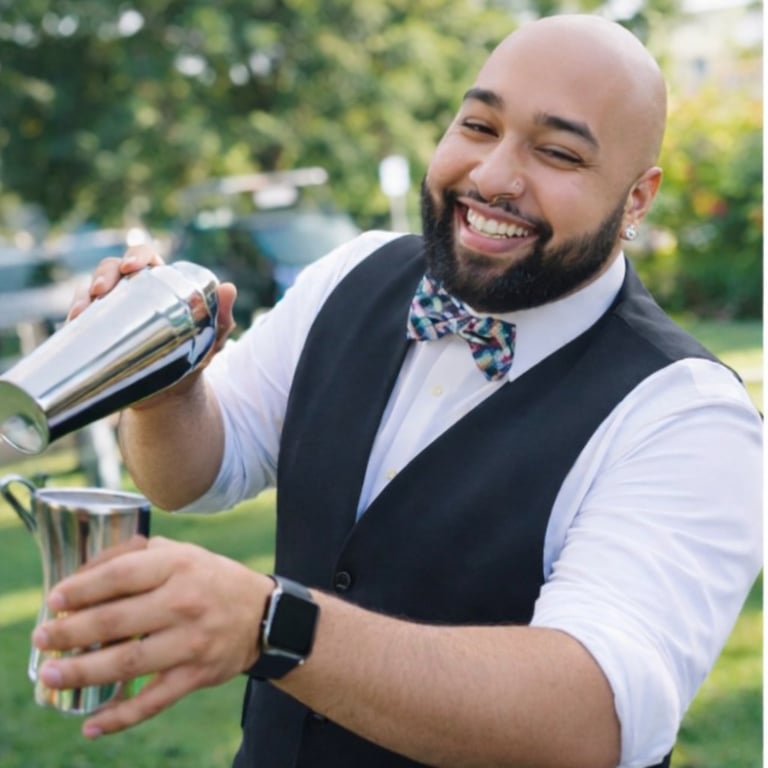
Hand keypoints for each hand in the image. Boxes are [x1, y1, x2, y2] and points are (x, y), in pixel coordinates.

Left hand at [31, 537, 271, 737]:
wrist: (263, 614)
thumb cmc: (210, 579)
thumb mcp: (181, 554)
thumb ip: (134, 556)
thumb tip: (80, 577)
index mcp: (179, 566)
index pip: (120, 575)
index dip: (81, 588)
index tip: (54, 600)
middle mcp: (184, 602)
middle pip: (115, 620)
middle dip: (70, 632)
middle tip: (41, 638)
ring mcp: (191, 642)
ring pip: (127, 663)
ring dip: (83, 673)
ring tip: (51, 676)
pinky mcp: (197, 675)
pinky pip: (153, 701)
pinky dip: (120, 717)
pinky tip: (92, 725)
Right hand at [66, 244, 237, 407]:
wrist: (173, 394)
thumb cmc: (195, 356)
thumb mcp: (212, 336)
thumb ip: (222, 314)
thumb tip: (229, 288)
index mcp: (160, 283)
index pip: (145, 257)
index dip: (136, 255)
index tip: (133, 269)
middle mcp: (132, 291)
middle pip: (112, 269)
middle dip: (103, 274)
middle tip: (101, 291)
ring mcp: (113, 311)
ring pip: (91, 290)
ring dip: (83, 295)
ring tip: (81, 312)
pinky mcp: (99, 332)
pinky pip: (82, 318)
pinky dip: (76, 317)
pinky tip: (72, 324)